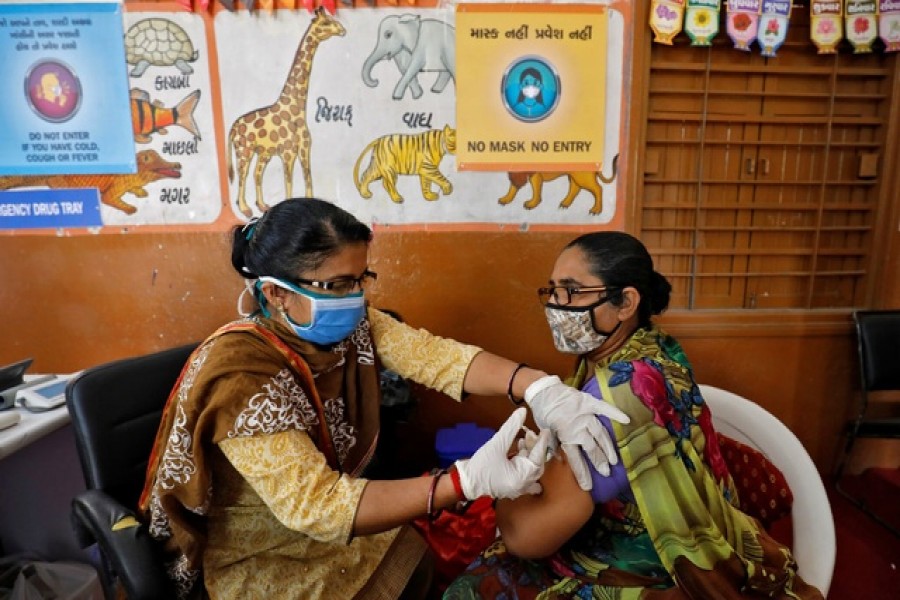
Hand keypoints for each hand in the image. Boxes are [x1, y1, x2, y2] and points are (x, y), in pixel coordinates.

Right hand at [456, 407, 550, 499]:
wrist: (466, 482)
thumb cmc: (480, 466)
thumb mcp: (497, 444)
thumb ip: (511, 427)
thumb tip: (522, 412)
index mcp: (522, 477)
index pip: (538, 457)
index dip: (542, 442)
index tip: (545, 431)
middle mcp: (523, 485)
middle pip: (537, 464)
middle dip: (535, 448)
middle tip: (531, 435)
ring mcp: (518, 488)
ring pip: (532, 469)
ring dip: (529, 454)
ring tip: (522, 441)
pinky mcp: (513, 487)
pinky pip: (525, 474)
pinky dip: (524, 462)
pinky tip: (519, 450)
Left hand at [524, 375, 629, 489]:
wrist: (542, 391)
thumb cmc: (543, 413)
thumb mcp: (545, 432)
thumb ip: (555, 446)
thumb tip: (562, 461)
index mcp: (564, 436)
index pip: (575, 459)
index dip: (582, 473)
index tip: (588, 486)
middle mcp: (576, 427)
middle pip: (591, 448)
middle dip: (599, 462)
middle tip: (607, 472)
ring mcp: (584, 415)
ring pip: (599, 433)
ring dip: (607, 447)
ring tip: (614, 459)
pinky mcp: (588, 402)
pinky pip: (604, 408)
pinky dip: (615, 413)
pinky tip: (626, 420)